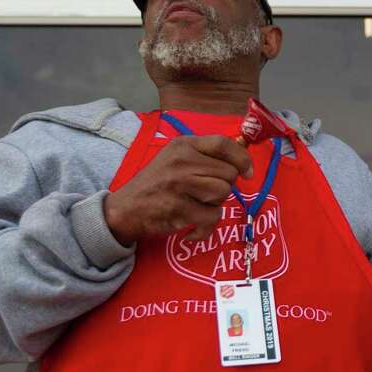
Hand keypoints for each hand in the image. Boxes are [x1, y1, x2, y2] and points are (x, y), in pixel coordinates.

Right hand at [104, 135, 252, 244]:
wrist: (124, 210)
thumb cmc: (156, 184)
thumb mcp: (176, 159)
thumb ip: (205, 156)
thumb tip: (243, 161)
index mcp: (183, 145)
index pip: (224, 144)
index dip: (242, 159)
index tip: (248, 173)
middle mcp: (182, 161)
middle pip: (228, 173)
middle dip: (223, 187)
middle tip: (203, 195)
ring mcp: (179, 184)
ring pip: (223, 193)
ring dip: (215, 205)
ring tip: (195, 207)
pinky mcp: (178, 208)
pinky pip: (213, 217)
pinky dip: (206, 228)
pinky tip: (192, 228)